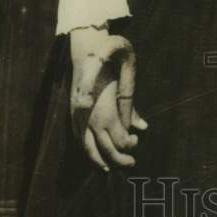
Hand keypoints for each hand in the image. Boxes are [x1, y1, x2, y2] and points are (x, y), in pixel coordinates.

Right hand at [69, 26, 147, 170]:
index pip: (119, 140)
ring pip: (87, 149)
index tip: (136, 141)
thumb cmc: (111, 58)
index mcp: (105, 109)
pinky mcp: (72, 114)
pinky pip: (78, 139)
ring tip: (110, 169)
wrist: (87, 47)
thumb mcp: (128, 74)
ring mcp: (78, 117)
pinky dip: (87, 150)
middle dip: (118, 160)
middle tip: (131, 163)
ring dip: (99, 161)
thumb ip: (133, 103)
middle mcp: (89, 117)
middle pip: (104, 150)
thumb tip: (143, 127)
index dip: (129, 145)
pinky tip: (95, 155)